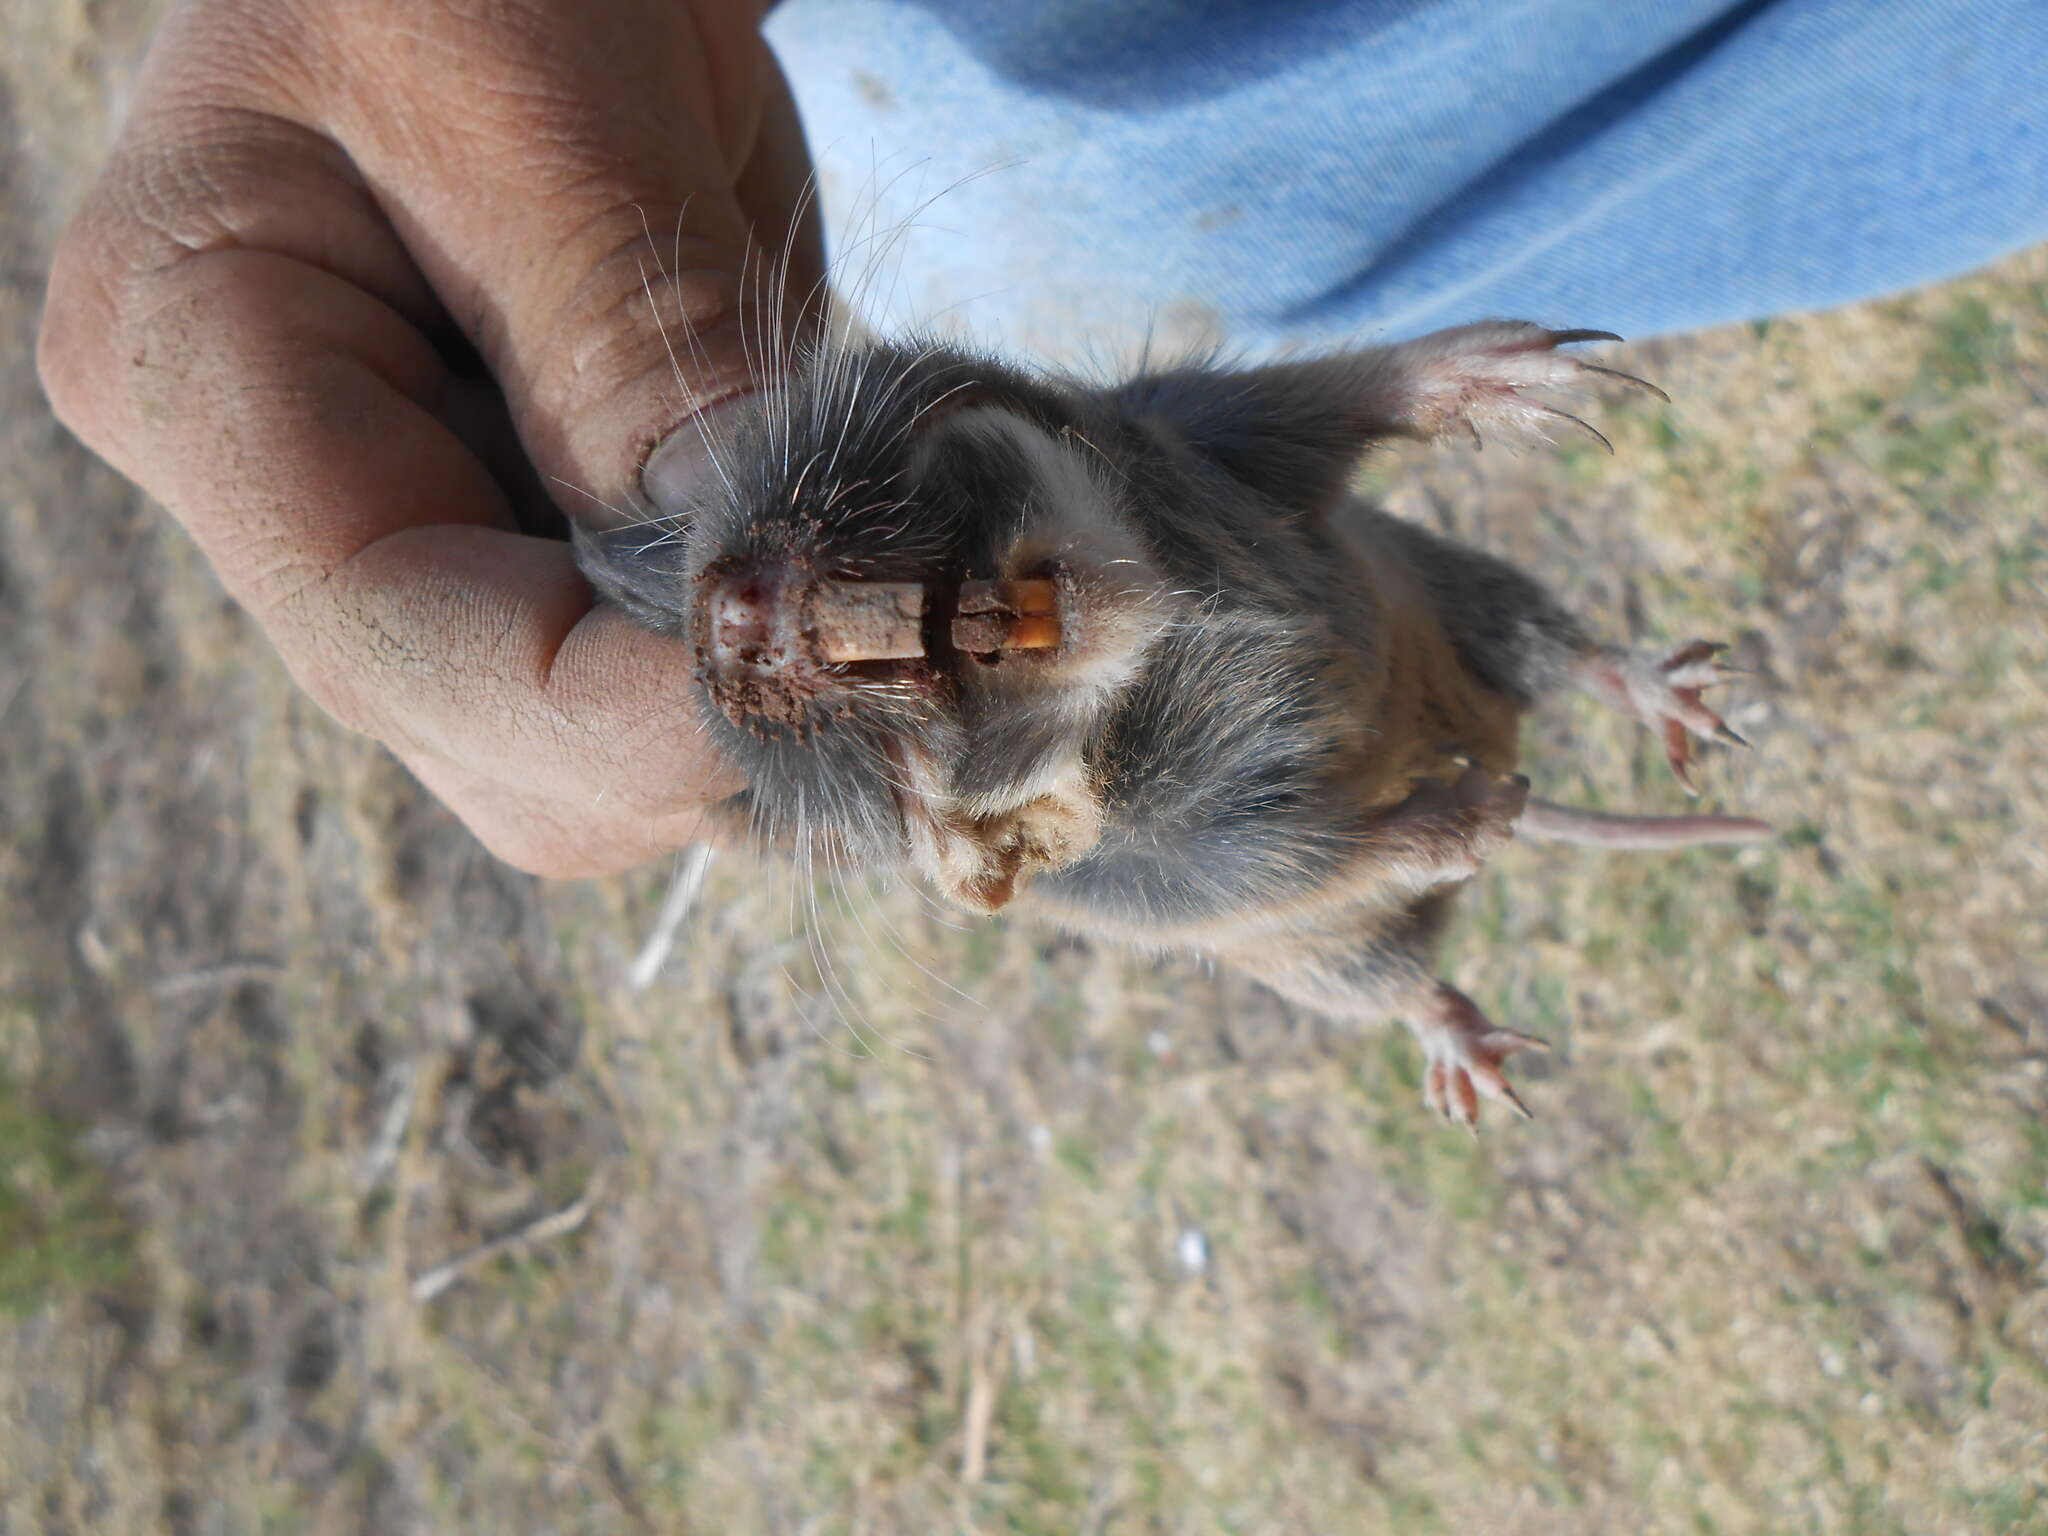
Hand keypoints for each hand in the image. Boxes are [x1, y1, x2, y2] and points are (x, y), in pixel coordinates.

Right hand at [38, 0, 818, 874]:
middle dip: (697, 729)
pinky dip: (778, 662)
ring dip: (757, 711)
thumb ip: (635, 344)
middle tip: (898, 639)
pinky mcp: (543, 539)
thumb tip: (774, 583)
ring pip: (592, 754)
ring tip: (894, 590)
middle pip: (494, 742)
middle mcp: (296, 493)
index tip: (822, 676)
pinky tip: (865, 577)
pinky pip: (658, 680)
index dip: (611, 712)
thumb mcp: (541, 104)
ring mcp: (423, 532)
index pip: (393, 637)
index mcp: (199, 361)